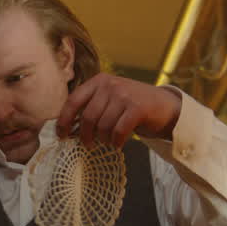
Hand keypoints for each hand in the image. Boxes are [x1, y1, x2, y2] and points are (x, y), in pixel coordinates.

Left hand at [55, 75, 181, 147]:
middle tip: (88, 144)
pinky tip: (118, 144)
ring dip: (104, 139)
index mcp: (98, 81)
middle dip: (85, 135)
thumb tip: (68, 128)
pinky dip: (116, 141)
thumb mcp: (109, 98)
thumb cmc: (132, 106)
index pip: (73, 101)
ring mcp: (124, 95)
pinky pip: (118, 131)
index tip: (62, 135)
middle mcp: (110, 85)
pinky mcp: (137, 108)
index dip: (64, 120)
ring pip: (103, 126)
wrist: (165, 106)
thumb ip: (91, 106)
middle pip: (88, 117)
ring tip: (108, 142)